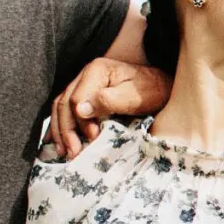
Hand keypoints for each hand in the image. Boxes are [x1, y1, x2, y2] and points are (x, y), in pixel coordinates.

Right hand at [51, 58, 170, 158]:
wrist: (164, 86)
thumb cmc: (153, 90)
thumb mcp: (136, 96)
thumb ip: (109, 101)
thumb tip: (80, 110)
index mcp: (97, 71)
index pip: (76, 98)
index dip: (81, 121)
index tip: (92, 138)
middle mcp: (86, 75)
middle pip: (64, 104)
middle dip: (66, 131)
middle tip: (73, 152)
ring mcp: (84, 85)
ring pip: (61, 108)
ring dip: (60, 132)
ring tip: (64, 152)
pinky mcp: (86, 96)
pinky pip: (66, 111)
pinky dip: (61, 127)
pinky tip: (59, 142)